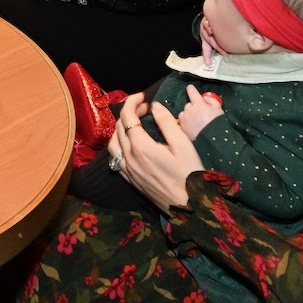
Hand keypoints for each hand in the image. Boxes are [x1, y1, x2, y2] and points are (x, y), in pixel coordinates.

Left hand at [109, 94, 203, 213]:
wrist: (189, 206)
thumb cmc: (189, 173)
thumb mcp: (182, 144)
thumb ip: (166, 122)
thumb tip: (154, 106)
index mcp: (141, 146)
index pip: (127, 117)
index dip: (132, 102)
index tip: (143, 96)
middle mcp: (129, 157)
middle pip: (119, 128)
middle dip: (129, 112)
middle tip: (145, 108)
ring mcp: (127, 170)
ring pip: (113, 143)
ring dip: (120, 129)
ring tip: (134, 123)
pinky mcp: (130, 180)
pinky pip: (115, 159)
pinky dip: (118, 145)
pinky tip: (129, 144)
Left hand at [175, 84, 222, 140]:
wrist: (213, 141)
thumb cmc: (217, 125)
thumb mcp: (219, 110)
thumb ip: (212, 101)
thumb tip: (205, 98)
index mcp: (198, 104)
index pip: (193, 93)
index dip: (191, 89)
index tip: (190, 87)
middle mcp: (189, 110)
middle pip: (188, 105)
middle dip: (193, 108)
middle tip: (200, 115)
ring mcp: (184, 120)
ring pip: (184, 114)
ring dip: (188, 117)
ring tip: (196, 124)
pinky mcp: (182, 129)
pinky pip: (182, 124)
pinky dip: (186, 125)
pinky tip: (192, 130)